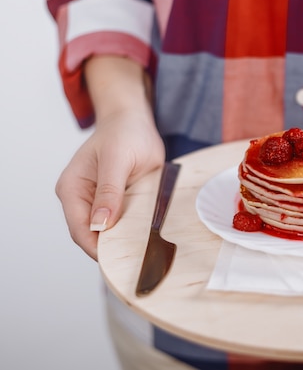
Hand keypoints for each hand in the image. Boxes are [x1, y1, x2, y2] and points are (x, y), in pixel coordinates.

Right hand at [56, 110, 164, 259]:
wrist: (135, 121)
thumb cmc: (124, 133)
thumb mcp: (117, 159)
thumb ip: (109, 191)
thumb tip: (100, 223)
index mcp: (72, 189)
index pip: (80, 230)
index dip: (98, 249)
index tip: (120, 261)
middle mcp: (82, 199)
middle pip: (93, 236)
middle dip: (114, 249)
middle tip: (140, 260)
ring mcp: (100, 203)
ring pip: (110, 233)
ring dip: (126, 241)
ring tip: (147, 251)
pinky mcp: (117, 203)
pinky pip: (124, 223)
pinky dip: (136, 230)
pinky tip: (151, 236)